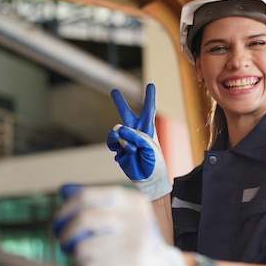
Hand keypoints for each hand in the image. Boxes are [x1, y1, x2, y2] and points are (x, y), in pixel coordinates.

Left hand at [53, 185, 187, 265]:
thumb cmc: (135, 242)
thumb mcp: (124, 217)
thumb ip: (97, 204)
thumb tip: (65, 190)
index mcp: (132, 201)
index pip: (87, 196)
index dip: (66, 209)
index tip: (58, 222)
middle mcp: (137, 217)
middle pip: (85, 219)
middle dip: (67, 233)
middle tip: (65, 243)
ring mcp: (137, 241)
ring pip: (84, 247)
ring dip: (78, 255)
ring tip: (86, 258)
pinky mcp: (134, 265)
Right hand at [107, 84, 171, 200]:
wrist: (148, 180)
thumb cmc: (154, 163)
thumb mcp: (150, 147)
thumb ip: (135, 136)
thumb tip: (118, 130)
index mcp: (148, 129)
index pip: (148, 109)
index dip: (150, 97)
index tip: (151, 85)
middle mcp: (136, 132)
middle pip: (126, 113)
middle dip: (120, 102)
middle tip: (114, 90)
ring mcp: (126, 140)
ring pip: (116, 130)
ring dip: (122, 139)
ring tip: (131, 149)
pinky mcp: (118, 149)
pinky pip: (111, 141)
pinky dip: (116, 145)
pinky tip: (122, 152)